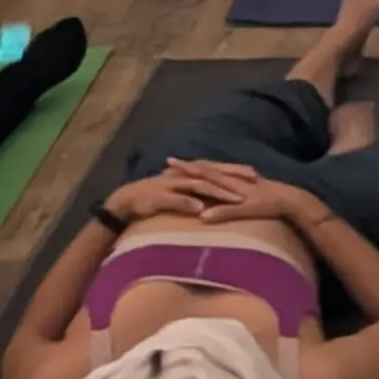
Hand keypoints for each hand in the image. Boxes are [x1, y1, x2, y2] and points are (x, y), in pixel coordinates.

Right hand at [104, 166, 248, 222]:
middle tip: (254, 179)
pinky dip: (188, 203)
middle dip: (233, 175)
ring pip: (198, 185)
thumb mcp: (176, 195)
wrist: (124, 202)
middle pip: (211, 173)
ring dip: (218, 192)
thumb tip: (209, 201)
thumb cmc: (152, 199)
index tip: (253, 173)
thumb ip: (193, 195)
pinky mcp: (159, 197)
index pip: (214, 169)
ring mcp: (171, 185)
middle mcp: (182, 176)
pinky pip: (176, 199)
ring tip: (236, 199)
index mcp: (187, 174)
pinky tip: (201, 208)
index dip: (233, 170)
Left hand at [161, 162, 326, 227]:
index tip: (169, 164)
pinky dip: (218, 212)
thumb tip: (207, 207)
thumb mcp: (242, 198)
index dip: (187, 166)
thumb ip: (225, 201)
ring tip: (180, 183)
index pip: (205, 169)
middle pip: (205, 172)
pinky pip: (231, 209)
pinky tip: (204, 216)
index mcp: (230, 178)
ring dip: (197, 184)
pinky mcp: (247, 205)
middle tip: (166, 164)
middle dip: (186, 169)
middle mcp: (232, 181)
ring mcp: (238, 192)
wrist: (289, 200)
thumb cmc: (265, 200)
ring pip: (215, 186)